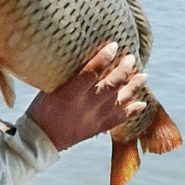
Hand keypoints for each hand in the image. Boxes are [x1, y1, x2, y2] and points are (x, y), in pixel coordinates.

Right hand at [27, 44, 146, 151]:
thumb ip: (69, 76)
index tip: (114, 45)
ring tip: (143, 75)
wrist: (42, 139)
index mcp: (71, 92)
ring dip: (133, 86)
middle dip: (124, 69)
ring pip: (120, 99)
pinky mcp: (99, 127)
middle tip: (131, 58)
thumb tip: (85, 60)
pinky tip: (142, 103)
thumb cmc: (42, 110)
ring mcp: (95, 116)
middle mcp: (87, 104)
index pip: (92, 71)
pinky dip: (132, 110)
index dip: (105, 57)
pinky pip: (120, 118)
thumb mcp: (49, 88)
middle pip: (111, 84)